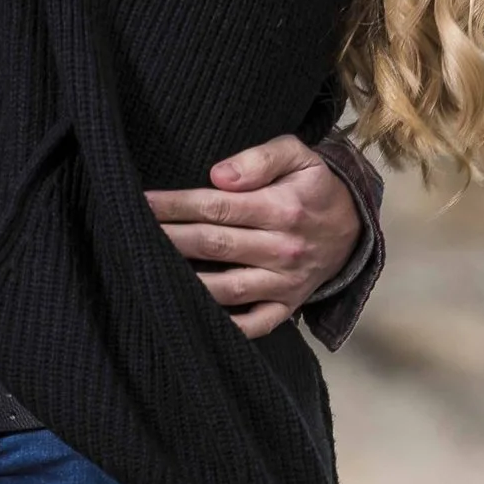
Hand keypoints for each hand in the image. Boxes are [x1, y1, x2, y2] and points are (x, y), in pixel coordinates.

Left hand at [148, 136, 368, 340]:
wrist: (354, 228)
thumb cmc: (314, 187)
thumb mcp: (300, 156)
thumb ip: (261, 158)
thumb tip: (218, 175)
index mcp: (282, 209)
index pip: (217, 207)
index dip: (176, 205)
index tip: (142, 203)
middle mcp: (282, 250)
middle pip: (214, 246)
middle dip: (169, 239)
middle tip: (129, 233)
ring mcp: (284, 283)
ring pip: (226, 289)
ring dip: (186, 283)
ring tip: (148, 273)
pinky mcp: (286, 306)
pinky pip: (255, 325)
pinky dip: (226, 327)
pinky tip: (190, 316)